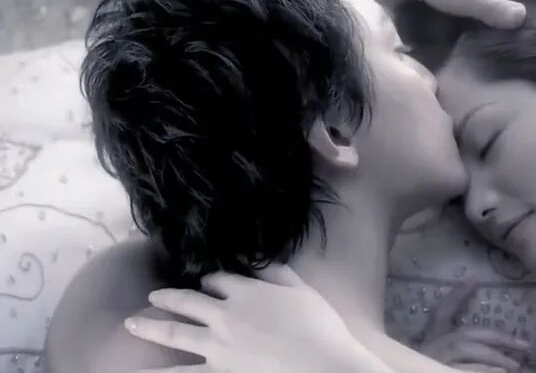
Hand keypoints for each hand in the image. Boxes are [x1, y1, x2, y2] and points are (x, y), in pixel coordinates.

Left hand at [123, 265, 391, 372]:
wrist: (321, 365)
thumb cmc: (319, 328)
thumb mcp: (303, 290)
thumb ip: (280, 272)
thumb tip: (263, 259)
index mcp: (246, 291)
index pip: (219, 278)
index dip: (211, 277)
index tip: (206, 279)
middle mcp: (225, 314)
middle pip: (189, 300)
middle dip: (170, 296)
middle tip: (154, 295)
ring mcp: (217, 345)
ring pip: (173, 331)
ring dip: (149, 324)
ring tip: (130, 323)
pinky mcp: (218, 371)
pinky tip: (136, 372)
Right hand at [418, 280, 528, 372]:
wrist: (399, 369)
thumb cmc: (416, 363)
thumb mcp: (428, 353)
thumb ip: (446, 346)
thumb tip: (491, 351)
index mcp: (429, 338)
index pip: (442, 311)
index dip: (457, 294)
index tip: (475, 278)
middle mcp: (430, 346)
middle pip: (466, 335)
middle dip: (497, 337)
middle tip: (524, 345)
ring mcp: (434, 359)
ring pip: (466, 351)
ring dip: (494, 358)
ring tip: (515, 366)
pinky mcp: (439, 369)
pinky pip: (463, 370)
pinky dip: (483, 370)